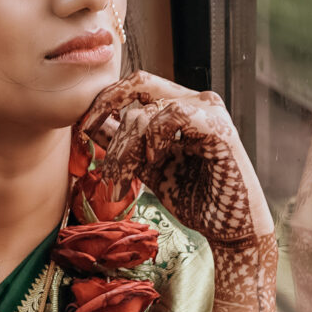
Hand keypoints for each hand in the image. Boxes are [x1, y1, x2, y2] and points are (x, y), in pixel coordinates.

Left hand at [79, 73, 272, 248]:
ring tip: (121, 178)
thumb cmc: (195, 199)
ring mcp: (209, 111)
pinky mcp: (219, 126)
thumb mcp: (148, 169)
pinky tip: (153, 160)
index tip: (83, 127)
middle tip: (89, 138)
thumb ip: (125, 147)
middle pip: (139, 83)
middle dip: (106, 109)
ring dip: (125, 148)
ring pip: (148, 110)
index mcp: (180, 107)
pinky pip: (174, 115)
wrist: (228, 228)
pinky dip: (154, 139)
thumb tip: (92, 129)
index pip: (136, 86)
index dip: (105, 100)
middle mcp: (195, 101)